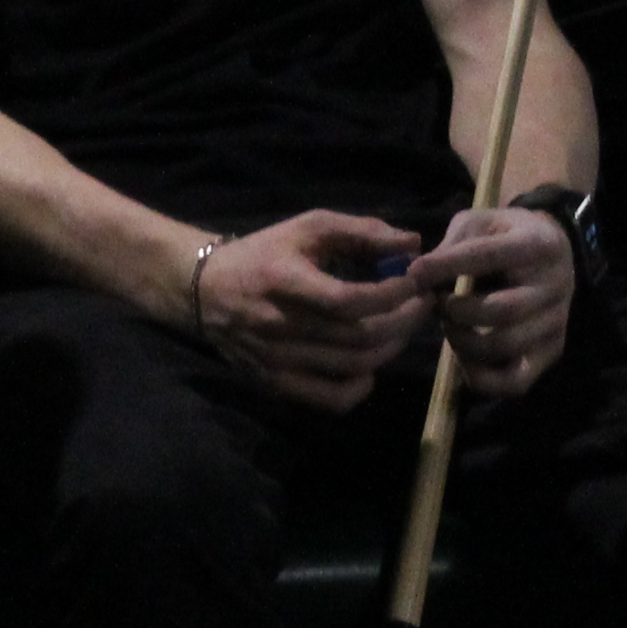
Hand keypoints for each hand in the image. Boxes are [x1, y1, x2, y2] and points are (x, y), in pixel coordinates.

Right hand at [191, 212, 434, 411]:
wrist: (204, 289)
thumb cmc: (264, 253)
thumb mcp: (307, 228)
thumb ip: (361, 231)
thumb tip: (413, 244)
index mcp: (285, 280)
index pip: (350, 300)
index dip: (393, 294)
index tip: (416, 281)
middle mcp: (279, 325)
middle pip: (359, 337)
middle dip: (404, 320)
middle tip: (422, 303)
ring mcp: (276, 360)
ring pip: (352, 367)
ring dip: (391, 348)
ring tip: (403, 327)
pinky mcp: (275, 383)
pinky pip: (329, 399)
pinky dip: (359, 389)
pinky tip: (369, 367)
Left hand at [403, 204, 574, 401]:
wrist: (553, 253)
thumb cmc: (506, 235)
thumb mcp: (480, 223)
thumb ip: (452, 245)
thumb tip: (417, 278)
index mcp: (538, 244)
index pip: (487, 257)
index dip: (445, 266)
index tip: (414, 274)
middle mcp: (556, 285)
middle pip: (501, 311)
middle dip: (456, 311)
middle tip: (437, 305)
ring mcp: (556, 322)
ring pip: (505, 346)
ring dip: (463, 342)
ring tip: (449, 326)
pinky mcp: (550, 352)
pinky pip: (515, 381)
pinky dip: (481, 378)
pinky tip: (463, 359)